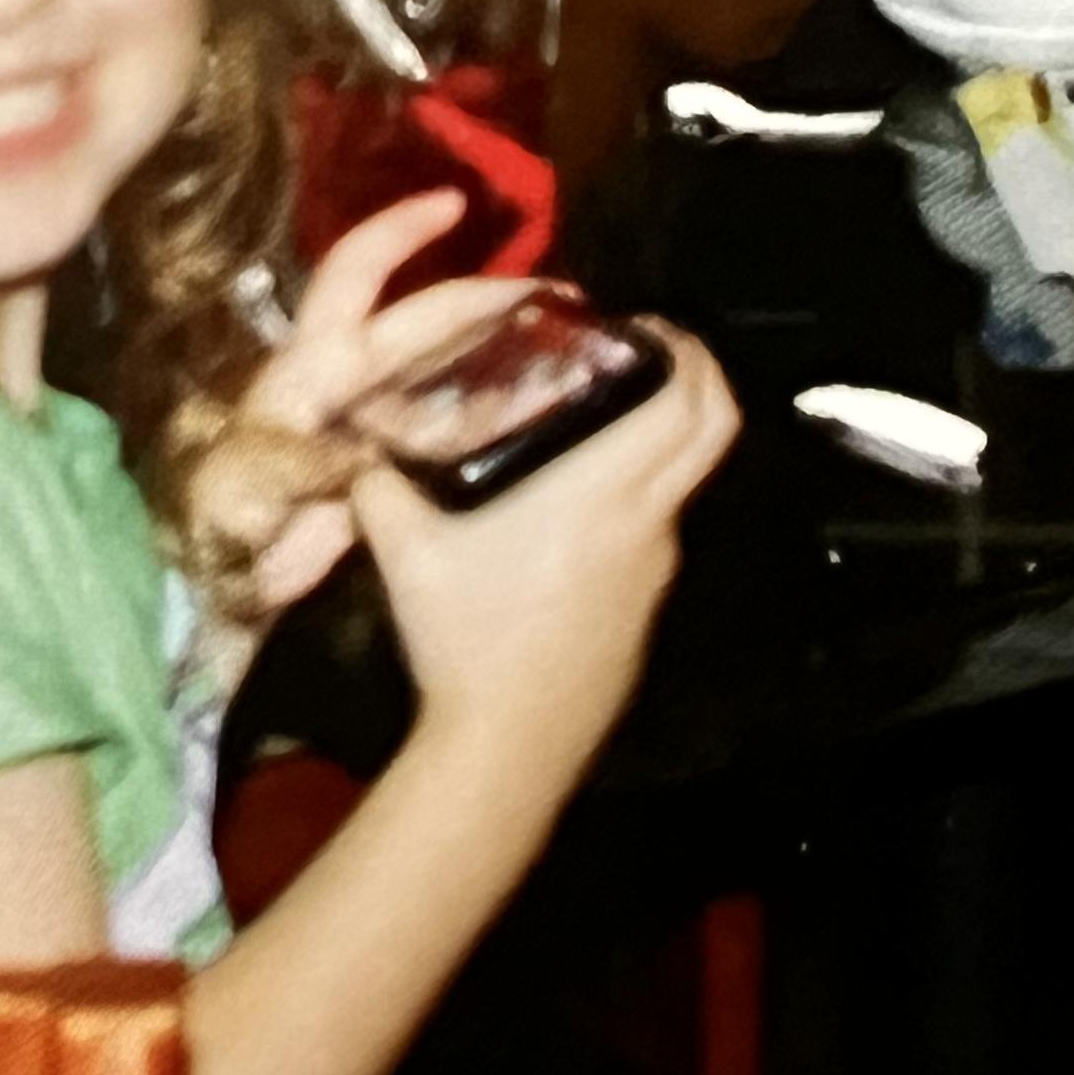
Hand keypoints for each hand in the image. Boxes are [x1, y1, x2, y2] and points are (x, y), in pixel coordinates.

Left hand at [187, 195, 529, 618]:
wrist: (215, 584)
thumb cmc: (223, 520)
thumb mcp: (253, 483)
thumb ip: (308, 462)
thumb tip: (366, 448)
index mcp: (309, 366)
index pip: (352, 276)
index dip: (396, 233)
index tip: (452, 204)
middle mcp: (345, 378)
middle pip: (423, 319)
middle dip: (486, 299)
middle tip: (561, 299)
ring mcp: (369, 419)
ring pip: (444, 366)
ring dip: (499, 351)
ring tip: (568, 347)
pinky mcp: (386, 464)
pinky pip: (449, 425)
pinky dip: (492, 414)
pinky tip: (536, 417)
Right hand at [353, 322, 739, 778]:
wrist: (507, 748)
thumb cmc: (464, 638)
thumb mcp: (406, 551)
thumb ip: (381, 486)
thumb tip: (358, 447)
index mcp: (604, 491)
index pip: (689, 401)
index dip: (686, 349)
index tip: (648, 326)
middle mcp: (649, 521)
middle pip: (716, 427)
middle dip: (701, 376)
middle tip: (652, 352)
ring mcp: (656, 571)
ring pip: (687, 482)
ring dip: (667, 440)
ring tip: (602, 423)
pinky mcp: (647, 610)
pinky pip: (659, 532)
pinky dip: (642, 497)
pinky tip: (579, 509)